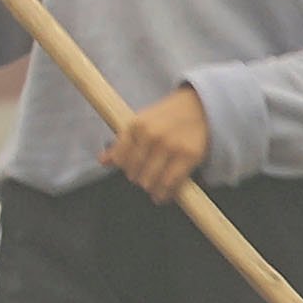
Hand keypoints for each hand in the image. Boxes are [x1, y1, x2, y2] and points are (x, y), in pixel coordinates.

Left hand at [105, 86, 211, 202]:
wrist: (199, 106)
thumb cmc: (167, 116)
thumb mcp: (141, 122)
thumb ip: (122, 142)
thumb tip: (103, 161)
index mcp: (135, 126)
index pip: (120, 159)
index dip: (124, 168)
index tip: (130, 170)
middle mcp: (151, 135)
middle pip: (133, 172)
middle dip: (137, 178)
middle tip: (144, 177)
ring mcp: (170, 146)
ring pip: (149, 181)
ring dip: (150, 187)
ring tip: (153, 186)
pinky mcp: (188, 155)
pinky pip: (170, 183)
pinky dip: (163, 194)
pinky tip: (162, 196)